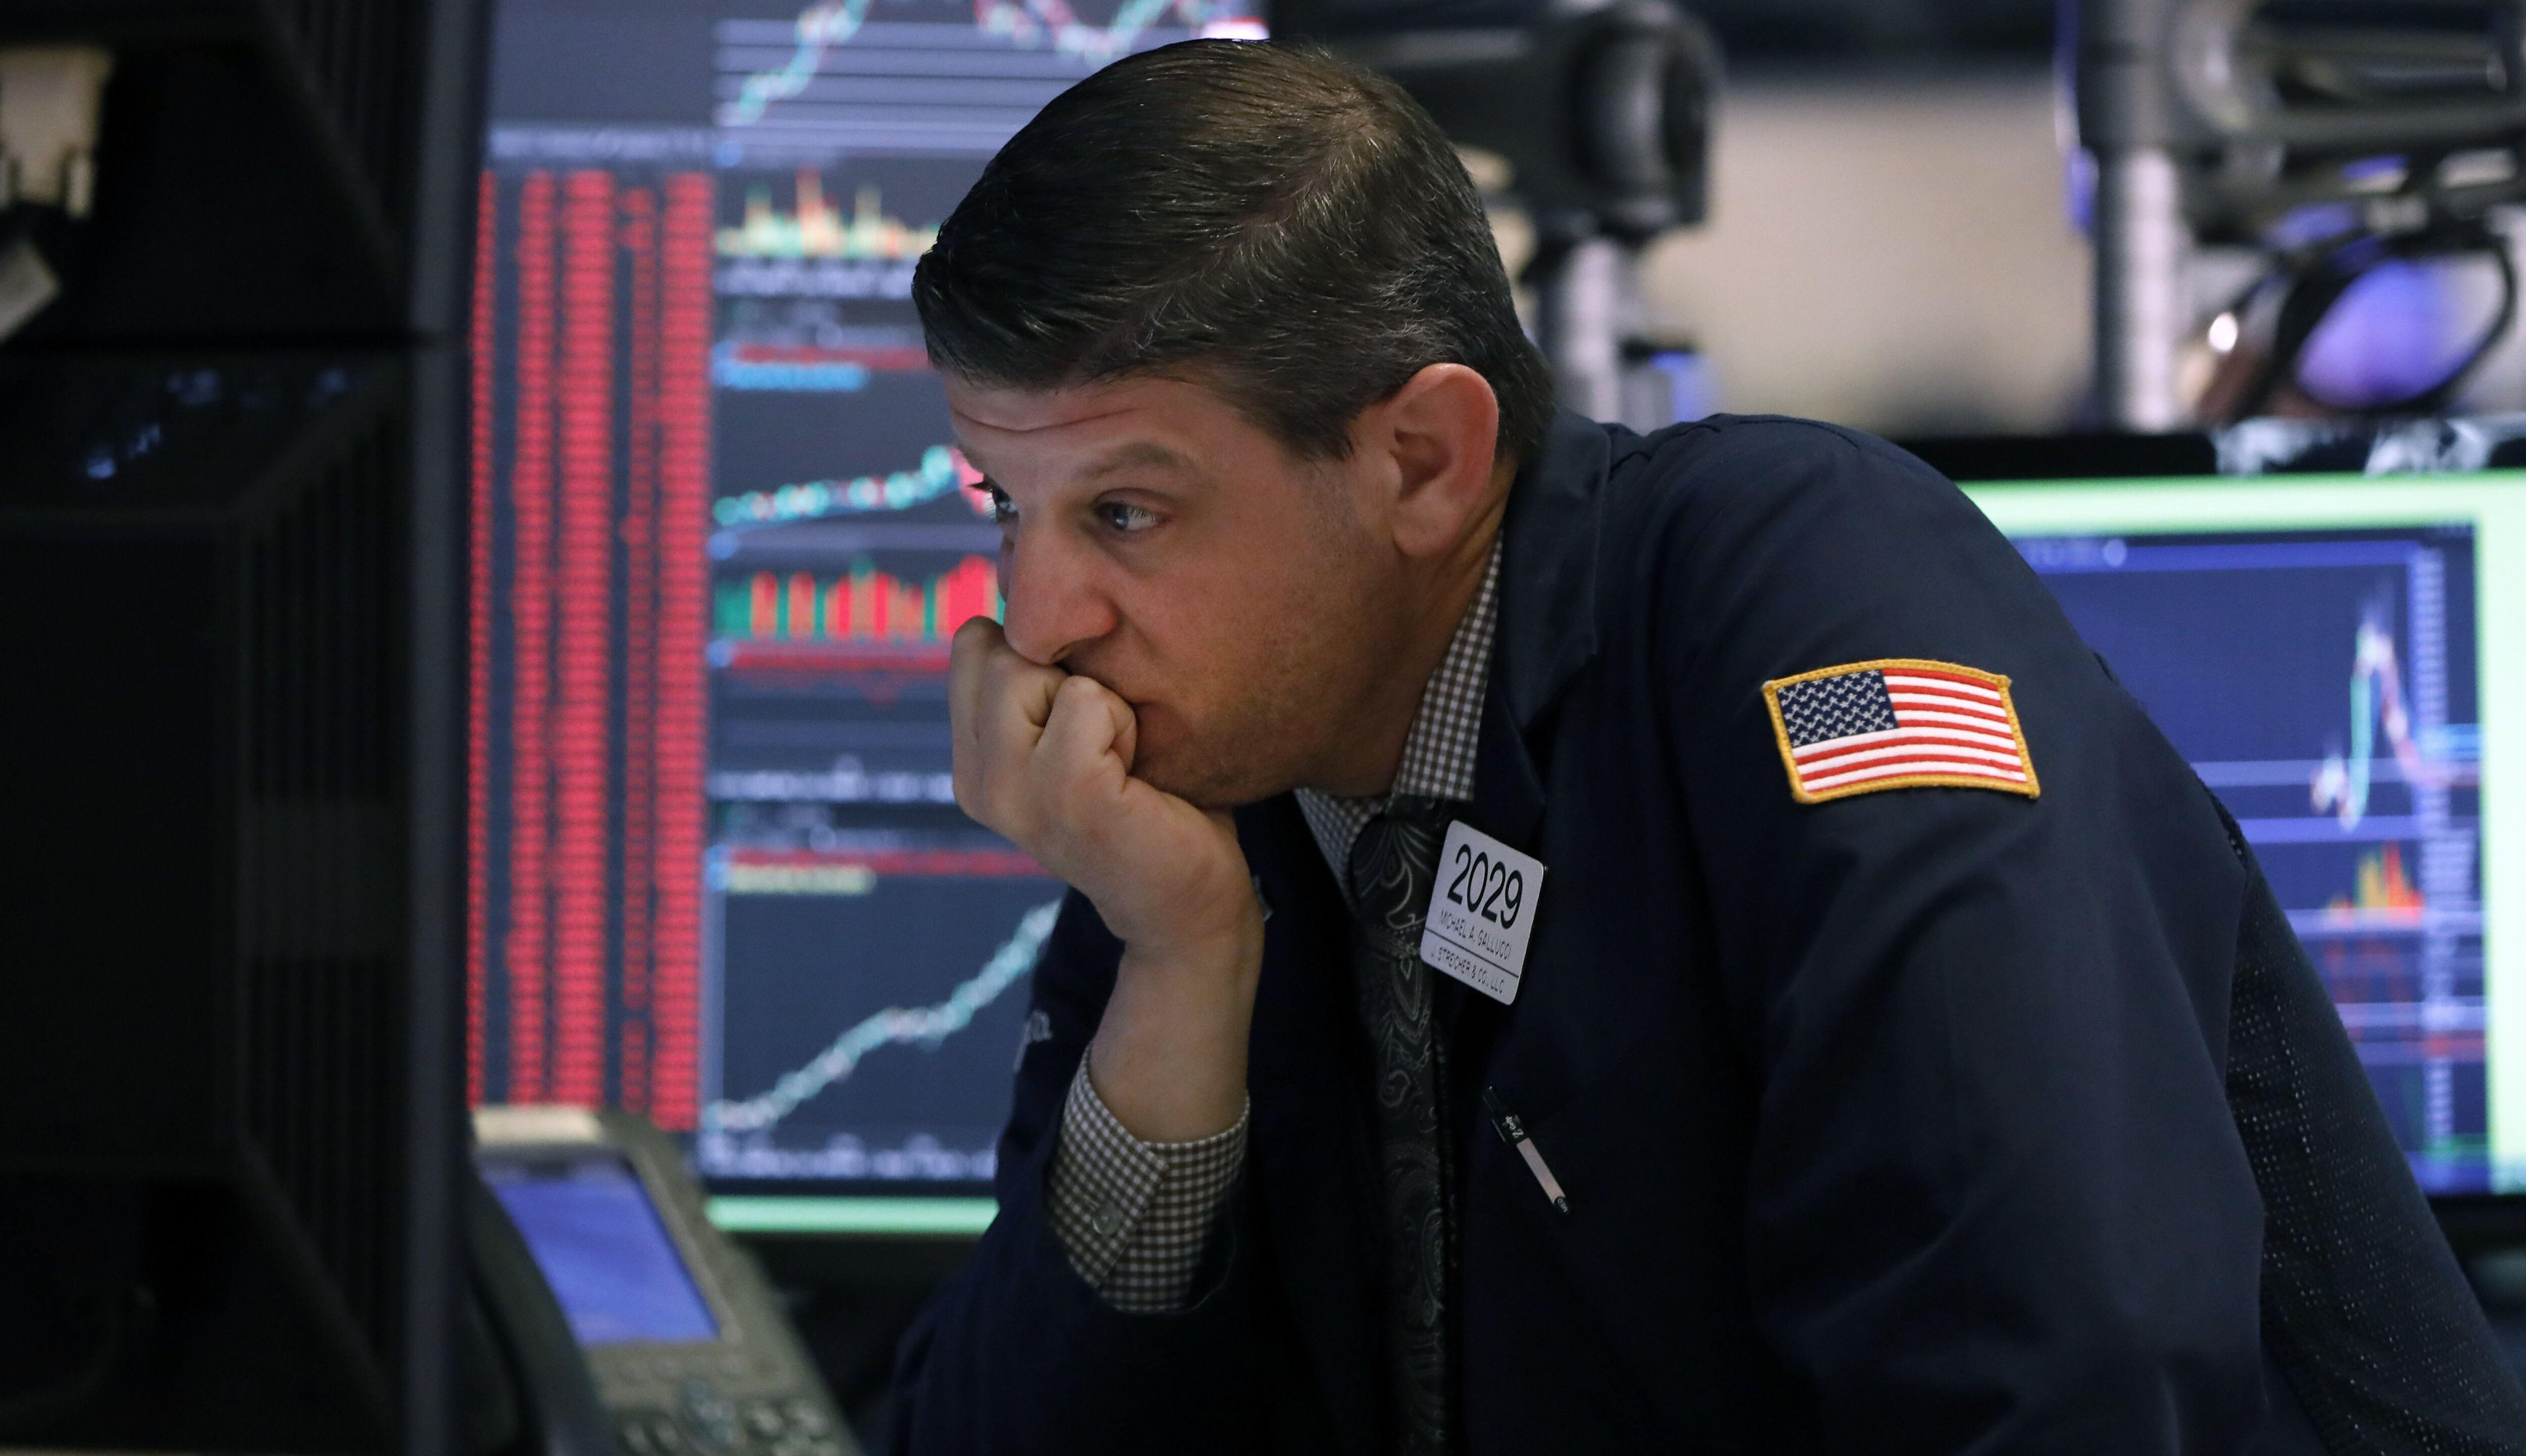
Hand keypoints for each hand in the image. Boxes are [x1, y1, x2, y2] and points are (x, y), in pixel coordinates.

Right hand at [950, 617, 1261, 1139]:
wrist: (1189, 903)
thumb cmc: (1151, 803)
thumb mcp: (1077, 731)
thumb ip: (1042, 676)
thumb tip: (1033, 573)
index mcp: (973, 762)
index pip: (974, 642)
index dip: (1040, 657)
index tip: (1084, 721)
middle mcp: (977, 780)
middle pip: (996, 646)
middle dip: (1067, 674)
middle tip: (1108, 744)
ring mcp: (1013, 792)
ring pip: (1033, 667)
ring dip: (1099, 699)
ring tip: (1121, 759)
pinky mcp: (1065, 796)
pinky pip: (1087, 701)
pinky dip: (1127, 724)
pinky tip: (1137, 778)